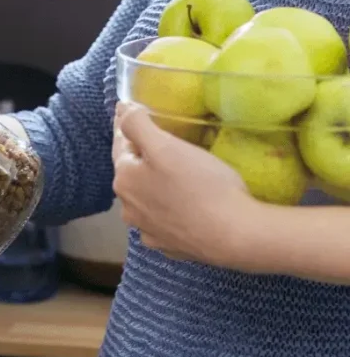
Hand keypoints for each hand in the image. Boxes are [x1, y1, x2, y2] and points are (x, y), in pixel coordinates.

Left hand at [112, 102, 259, 266]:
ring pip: (146, 196)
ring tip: (167, 169)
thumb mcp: (165, 145)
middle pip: (132, 171)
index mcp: (124, 181)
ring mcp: (149, 231)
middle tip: (153, 138)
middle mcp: (129, 208)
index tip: (130, 111)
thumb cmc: (200, 185)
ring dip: (151, 182)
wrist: (235, 236)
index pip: (121, 143)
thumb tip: (120, 109)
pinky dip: (166, 206)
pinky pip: (163, 218)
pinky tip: (178, 201)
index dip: (126, 125)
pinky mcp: (170, 246)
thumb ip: (136, 125)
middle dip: (139, 154)